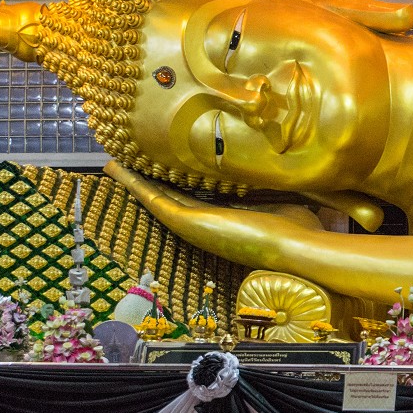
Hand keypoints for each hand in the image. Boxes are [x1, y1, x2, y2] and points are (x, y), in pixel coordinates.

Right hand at [104, 161, 324, 263]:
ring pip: (156, 200)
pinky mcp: (190, 223)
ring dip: (133, 182)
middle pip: (167, 200)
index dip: (173, 183)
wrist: (299, 247)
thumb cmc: (299, 230)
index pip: (192, 199)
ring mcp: (195, 226)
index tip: (158, 167)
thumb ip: (271, 188)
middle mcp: (205, 225)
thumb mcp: (281, 200)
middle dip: (145, 182)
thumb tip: (277, 167)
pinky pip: (156, 201)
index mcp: (224, 220)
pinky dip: (136, 186)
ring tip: (112, 165)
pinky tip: (120, 172)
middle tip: (122, 165)